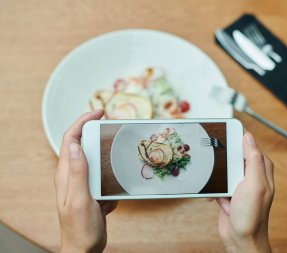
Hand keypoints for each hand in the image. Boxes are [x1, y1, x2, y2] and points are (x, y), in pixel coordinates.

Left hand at [55, 110, 117, 252]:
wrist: (84, 249)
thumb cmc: (80, 228)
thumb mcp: (80, 199)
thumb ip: (78, 173)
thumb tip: (74, 144)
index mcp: (66, 174)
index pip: (70, 139)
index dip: (82, 122)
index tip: (99, 112)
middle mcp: (73, 175)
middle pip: (82, 145)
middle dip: (96, 132)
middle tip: (113, 126)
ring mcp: (84, 183)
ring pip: (95, 159)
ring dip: (107, 153)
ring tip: (120, 151)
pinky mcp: (93, 192)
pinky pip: (104, 176)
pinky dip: (112, 174)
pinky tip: (118, 182)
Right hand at [208, 132, 273, 252]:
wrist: (241, 239)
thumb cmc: (252, 216)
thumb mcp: (254, 184)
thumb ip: (253, 159)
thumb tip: (248, 137)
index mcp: (262, 169)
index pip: (249, 145)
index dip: (237, 139)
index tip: (225, 136)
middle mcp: (252, 175)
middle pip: (233, 157)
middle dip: (224, 164)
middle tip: (223, 171)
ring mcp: (240, 184)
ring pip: (223, 170)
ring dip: (219, 181)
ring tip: (225, 192)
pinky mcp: (230, 192)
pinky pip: (218, 184)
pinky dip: (215, 191)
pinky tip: (220, 200)